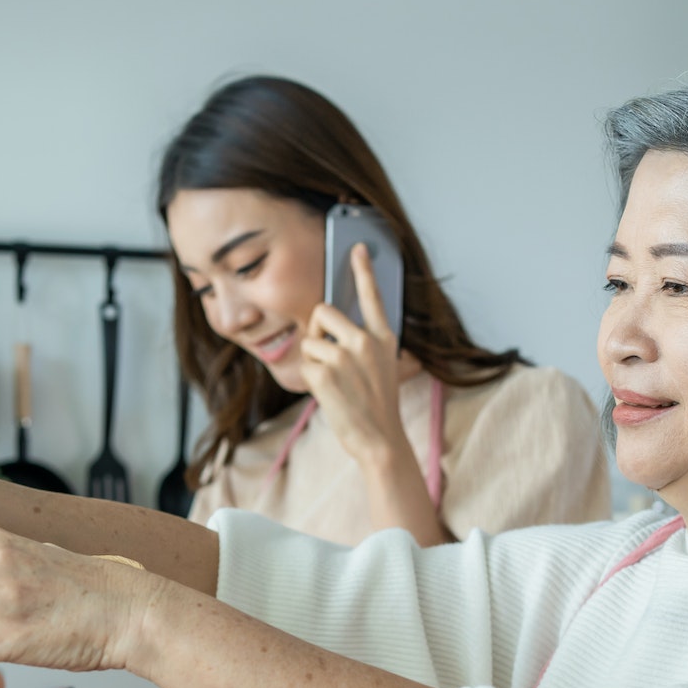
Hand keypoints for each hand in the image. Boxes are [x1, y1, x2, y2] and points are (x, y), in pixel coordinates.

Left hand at [300, 243, 411, 465]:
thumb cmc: (376, 406)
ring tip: (335, 383)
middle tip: (330, 358)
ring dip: (314, 361)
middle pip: (323, 311)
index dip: (363, 270)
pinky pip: (305, 363)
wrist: (380, 440)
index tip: (358, 248)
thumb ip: (364, 343)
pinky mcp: (326, 373)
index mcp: (383, 338)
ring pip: (310, 341)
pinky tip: (330, 394)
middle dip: (318, 330)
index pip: (372, 296)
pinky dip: (310, 379)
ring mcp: (345, 357)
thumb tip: (334, 325)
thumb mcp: (382, 368)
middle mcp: (365, 342)